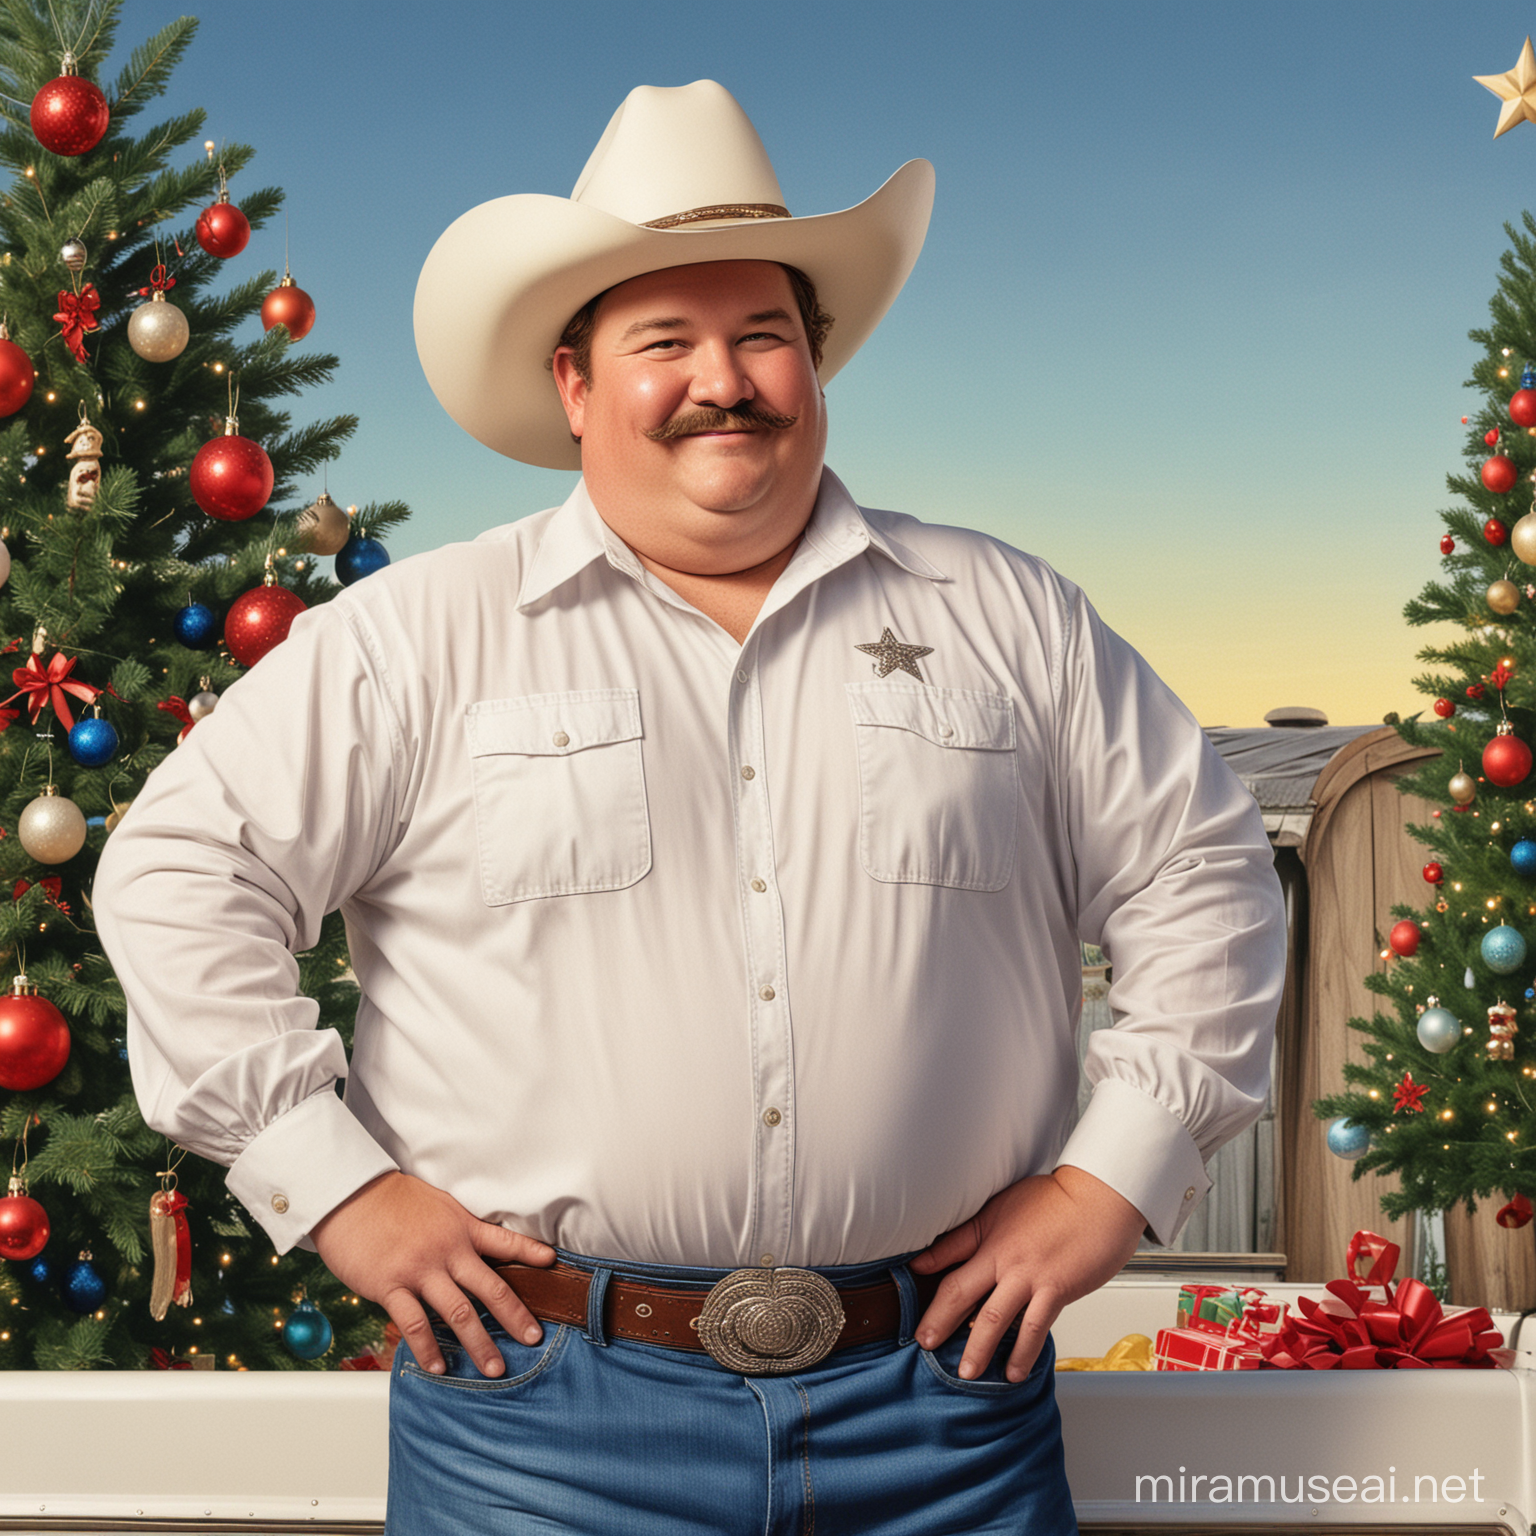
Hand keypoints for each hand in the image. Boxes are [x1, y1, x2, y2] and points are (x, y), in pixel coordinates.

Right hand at [311, 1171, 555, 1377]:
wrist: (350, 1195)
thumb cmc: (390, 1199)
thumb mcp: (437, 1205)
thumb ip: (458, 1228)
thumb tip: (474, 1247)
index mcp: (461, 1227)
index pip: (504, 1241)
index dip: (531, 1252)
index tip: (552, 1264)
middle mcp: (447, 1250)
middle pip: (490, 1287)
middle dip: (515, 1316)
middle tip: (533, 1339)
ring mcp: (420, 1270)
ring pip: (459, 1313)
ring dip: (479, 1343)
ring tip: (494, 1368)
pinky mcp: (391, 1286)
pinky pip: (416, 1324)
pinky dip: (429, 1349)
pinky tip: (439, 1367)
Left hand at [909, 1165, 1145, 1382]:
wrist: (1099, 1198)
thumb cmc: (1058, 1198)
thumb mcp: (1007, 1202)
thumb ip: (980, 1226)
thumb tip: (956, 1241)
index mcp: (988, 1230)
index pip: (946, 1251)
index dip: (925, 1269)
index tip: (908, 1289)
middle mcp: (1003, 1255)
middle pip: (960, 1291)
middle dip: (938, 1320)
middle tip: (924, 1343)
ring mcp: (1028, 1275)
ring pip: (993, 1318)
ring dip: (977, 1348)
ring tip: (966, 1372)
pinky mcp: (1055, 1290)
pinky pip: (1033, 1328)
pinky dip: (1022, 1354)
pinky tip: (1014, 1372)